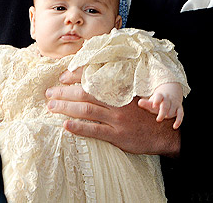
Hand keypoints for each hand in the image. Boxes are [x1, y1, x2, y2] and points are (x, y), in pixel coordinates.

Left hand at [46, 69, 180, 156]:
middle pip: (84, 94)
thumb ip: (114, 88)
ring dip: (66, 108)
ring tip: (51, 107)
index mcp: (118, 90)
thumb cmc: (145, 113)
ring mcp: (116, 120)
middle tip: (49, 93)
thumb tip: (93, 81)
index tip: (61, 76)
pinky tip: (66, 125)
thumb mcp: (132, 95)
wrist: (164, 132)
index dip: (75, 76)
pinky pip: (95, 130)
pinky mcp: (117, 136)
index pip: (93, 79)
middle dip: (64, 93)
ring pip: (86, 110)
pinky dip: (79, 127)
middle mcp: (115, 103)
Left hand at [137, 83, 183, 128]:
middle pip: (166, 105)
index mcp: (160, 96)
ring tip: (165, 117)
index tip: (154, 105)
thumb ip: (146, 103)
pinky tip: (174, 126)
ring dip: (169, 115)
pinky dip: (178, 120)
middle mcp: (168, 99)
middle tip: (158, 119)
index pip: (159, 96)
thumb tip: (139, 102)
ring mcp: (174, 103)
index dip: (157, 100)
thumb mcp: (152, 101)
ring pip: (173, 110)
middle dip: (162, 112)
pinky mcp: (180, 109)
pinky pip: (181, 114)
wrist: (171, 95)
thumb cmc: (158, 101)